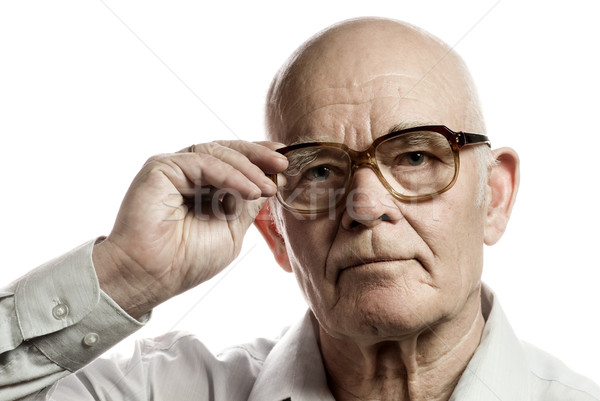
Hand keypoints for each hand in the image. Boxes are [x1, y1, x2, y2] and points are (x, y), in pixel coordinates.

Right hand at [92, 141, 287, 317]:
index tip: (285, 163)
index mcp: (202, 187)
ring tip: (269, 186)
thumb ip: (247, 205)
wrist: (151, 276)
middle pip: (227, 151)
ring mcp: (174, 168)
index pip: (234, 163)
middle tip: (283, 163)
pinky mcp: (162, 167)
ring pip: (217, 152)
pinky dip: (230, 174)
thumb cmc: (186, 261)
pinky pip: (203, 162)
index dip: (259, 160)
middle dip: (258, 155)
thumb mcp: (231, 230)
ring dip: (248, 167)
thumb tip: (271, 182)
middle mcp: (187, 174)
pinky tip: (250, 190)